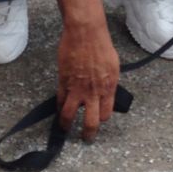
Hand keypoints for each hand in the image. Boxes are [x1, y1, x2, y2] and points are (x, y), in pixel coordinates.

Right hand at [56, 22, 119, 141]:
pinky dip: (59, 107)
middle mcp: (94, 92)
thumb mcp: (113, 66)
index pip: (106, 114)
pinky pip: (60, 100)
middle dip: (88, 133)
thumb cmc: (102, 45)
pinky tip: (59, 109)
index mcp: (109, 88)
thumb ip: (109, 82)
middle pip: (91, 122)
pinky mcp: (63, 82)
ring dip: (66, 125)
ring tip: (65, 128)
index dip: (102, 118)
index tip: (98, 119)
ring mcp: (77, 88)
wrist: (86, 33)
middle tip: (85, 138)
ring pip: (70, 115)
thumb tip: (105, 92)